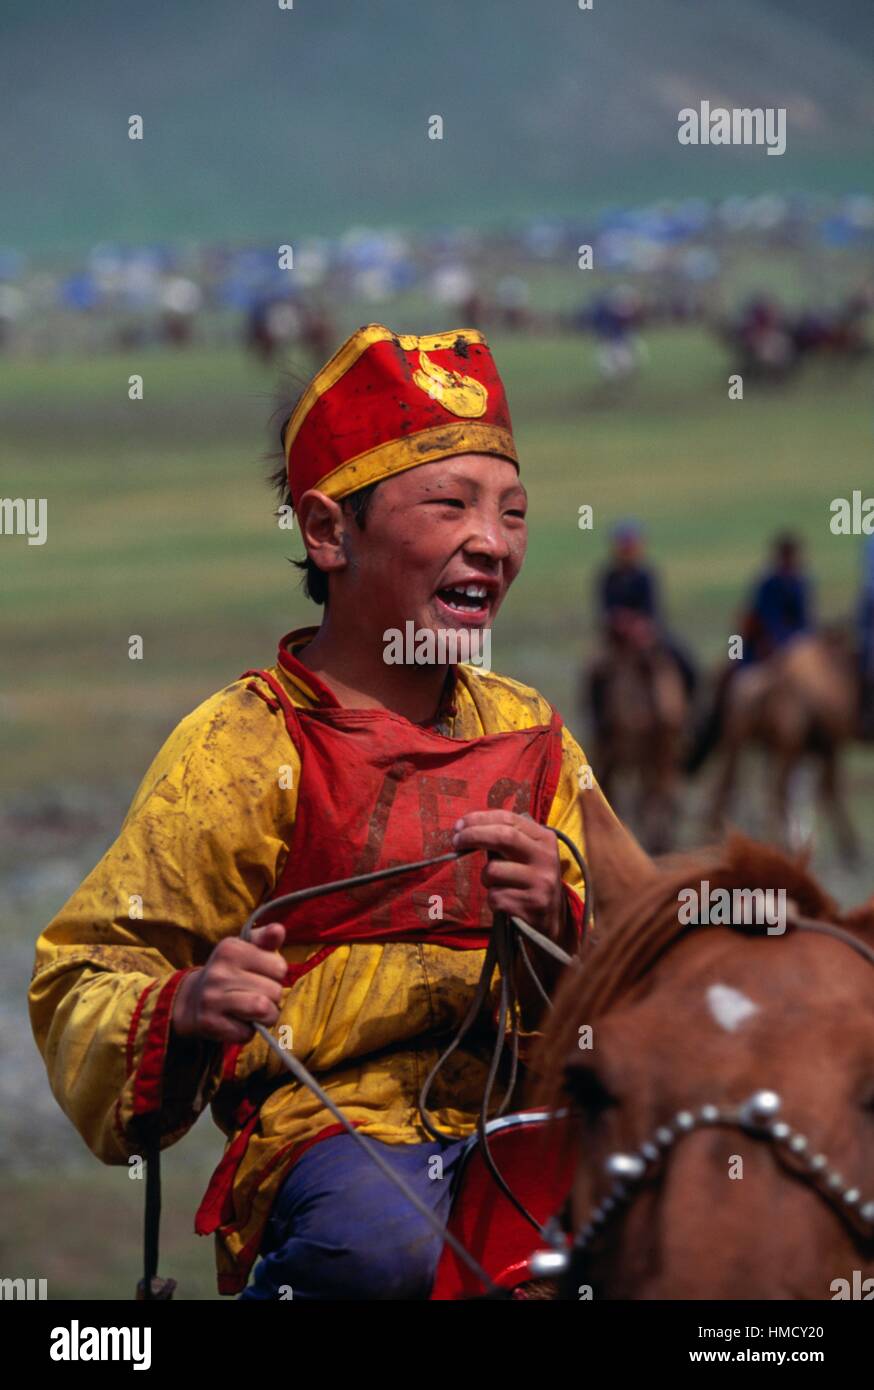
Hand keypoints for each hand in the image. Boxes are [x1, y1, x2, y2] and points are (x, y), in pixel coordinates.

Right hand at [171, 922, 286, 1043]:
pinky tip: (238, 1022)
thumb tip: (278, 930)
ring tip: (256, 1012)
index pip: (279, 967)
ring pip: (263, 1010)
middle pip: (274, 991)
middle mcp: (219, 972)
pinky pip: (247, 1032)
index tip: (262, 975)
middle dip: (273, 998)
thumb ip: (265, 939)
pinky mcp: (209, 1023)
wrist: (192, 1000)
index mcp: (230, 949)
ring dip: (266, 1016)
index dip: (276, 975)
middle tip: (258, 995)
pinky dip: (248, 1032)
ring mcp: (212, 998)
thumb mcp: (245, 950)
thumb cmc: (230, 972)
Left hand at [451, 811, 564, 939]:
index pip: (508, 819)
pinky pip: (495, 896)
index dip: (479, 819)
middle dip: (473, 836)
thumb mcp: (528, 854)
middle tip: (456, 841)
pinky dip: (492, 899)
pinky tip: (505, 901)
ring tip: (496, 884)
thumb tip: (467, 829)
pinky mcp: (531, 905)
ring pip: (493, 871)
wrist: (553, 917)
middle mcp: (545, 858)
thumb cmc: (530, 878)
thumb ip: (506, 838)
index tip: (459, 826)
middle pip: (502, 837)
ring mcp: (540, 882)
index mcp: (544, 839)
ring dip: (485, 878)